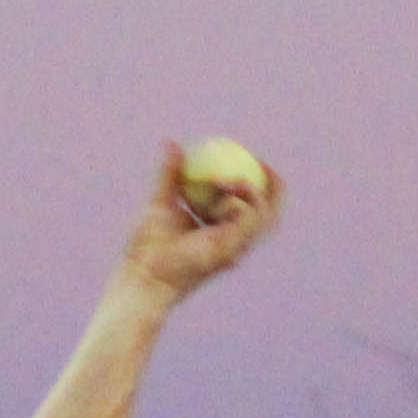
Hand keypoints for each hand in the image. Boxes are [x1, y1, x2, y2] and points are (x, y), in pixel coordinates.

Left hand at [120, 145, 282, 296]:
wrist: (144, 274)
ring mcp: (235, 248)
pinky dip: (247, 200)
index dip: (255, 181)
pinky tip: (233, 184)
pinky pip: (250, 221)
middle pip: (269, 213)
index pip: (248, 205)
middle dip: (274, 187)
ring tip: (235, 177)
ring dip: (257, 192)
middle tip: (262, 162)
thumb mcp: (160, 200)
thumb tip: (171, 143)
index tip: (247, 156)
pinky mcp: (231, 251)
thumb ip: (169, 174)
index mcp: (221, 231)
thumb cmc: (147, 245)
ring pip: (265, 216)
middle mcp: (234, 241)